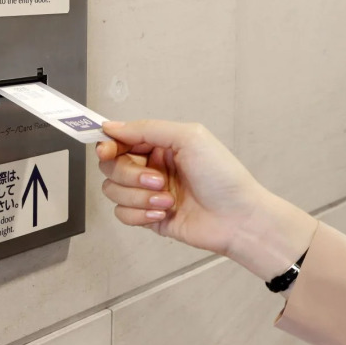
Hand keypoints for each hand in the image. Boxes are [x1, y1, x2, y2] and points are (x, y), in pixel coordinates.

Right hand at [96, 120, 316, 281]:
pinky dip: (140, 214)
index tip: (106, 150)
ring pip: (113, 191)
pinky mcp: (147, 217)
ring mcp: (147, 193)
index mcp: (158, 145)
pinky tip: (163, 213)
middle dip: (130, 175)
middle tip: (157, 180)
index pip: (119, 140)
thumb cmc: (223, 176)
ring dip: (138, 196)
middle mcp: (150, 167)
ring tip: (167, 200)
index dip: (107, 145)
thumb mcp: (189, 137)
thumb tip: (112, 126)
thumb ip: (146, 129)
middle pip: (111, 166)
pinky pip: (122, 214)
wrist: (239, 218)